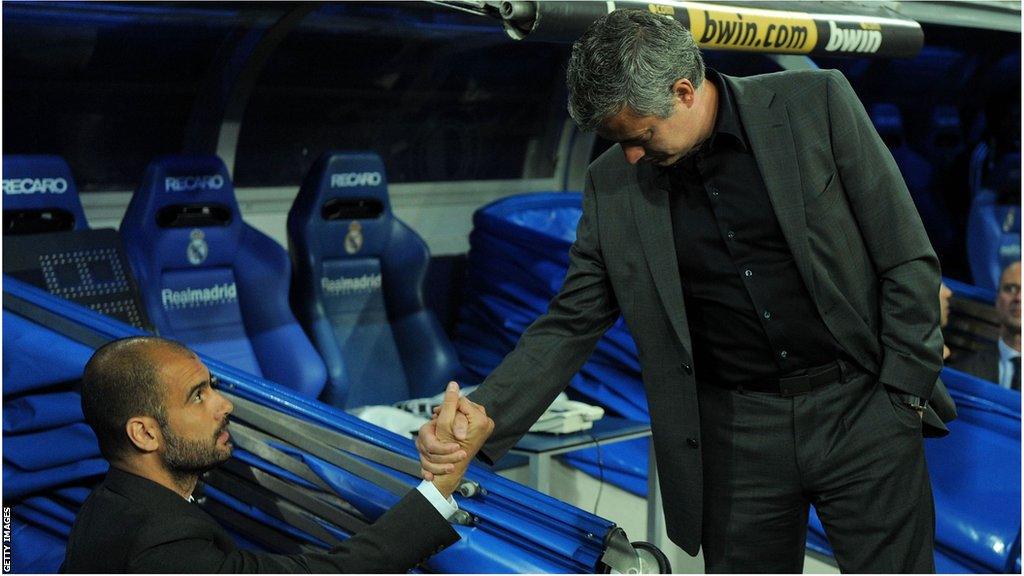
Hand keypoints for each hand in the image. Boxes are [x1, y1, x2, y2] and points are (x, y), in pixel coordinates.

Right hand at [417, 382, 492, 497]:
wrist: (452, 468)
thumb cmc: (447, 450)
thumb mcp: (445, 423)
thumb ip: (450, 402)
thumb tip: (453, 383)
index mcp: (481, 420)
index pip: (462, 401)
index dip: (447, 405)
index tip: (437, 413)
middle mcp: (487, 423)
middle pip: (465, 406)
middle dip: (450, 410)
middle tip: (438, 415)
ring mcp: (486, 428)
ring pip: (466, 412)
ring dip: (453, 414)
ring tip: (442, 421)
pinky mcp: (482, 430)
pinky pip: (469, 418)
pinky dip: (458, 420)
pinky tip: (450, 426)